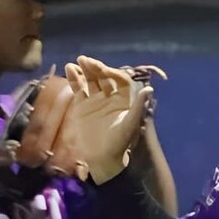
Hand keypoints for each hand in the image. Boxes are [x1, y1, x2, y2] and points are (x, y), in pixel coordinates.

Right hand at [64, 56, 153, 183]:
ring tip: (77, 62)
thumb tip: (150, 88)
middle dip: (96, 68)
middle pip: (104, 77)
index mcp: (124, 99)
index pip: (120, 80)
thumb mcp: (130, 125)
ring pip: (90, 80)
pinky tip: (69, 69)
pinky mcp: (82, 105)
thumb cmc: (119, 143)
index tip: (104, 70)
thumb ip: (138, 107)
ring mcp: (95, 99)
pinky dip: (74, 78)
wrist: (101, 158)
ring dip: (84, 70)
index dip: (112, 73)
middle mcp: (110, 96)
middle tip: (86, 60)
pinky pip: (78, 88)